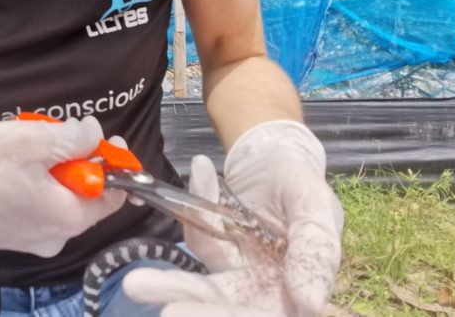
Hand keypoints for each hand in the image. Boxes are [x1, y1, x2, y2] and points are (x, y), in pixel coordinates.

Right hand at [0, 116, 125, 263]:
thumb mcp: (33, 140)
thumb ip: (74, 137)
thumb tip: (95, 134)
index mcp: (70, 218)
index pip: (114, 193)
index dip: (112, 160)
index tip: (103, 135)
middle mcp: (55, 236)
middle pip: (82, 191)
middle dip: (71, 157)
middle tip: (49, 131)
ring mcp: (30, 238)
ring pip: (54, 193)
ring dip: (45, 165)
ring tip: (19, 143)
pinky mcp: (8, 233)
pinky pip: (32, 201)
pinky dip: (26, 179)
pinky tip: (3, 162)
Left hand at [124, 121, 342, 316]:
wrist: (274, 154)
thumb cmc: (302, 183)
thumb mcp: (316, 207)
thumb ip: (315, 249)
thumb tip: (309, 304)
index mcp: (301, 290)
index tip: (188, 314)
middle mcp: (266, 291)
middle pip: (230, 311)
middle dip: (199, 312)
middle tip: (169, 312)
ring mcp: (235, 273)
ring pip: (205, 290)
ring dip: (174, 287)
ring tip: (138, 284)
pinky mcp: (211, 251)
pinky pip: (197, 242)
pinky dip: (193, 218)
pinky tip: (201, 172)